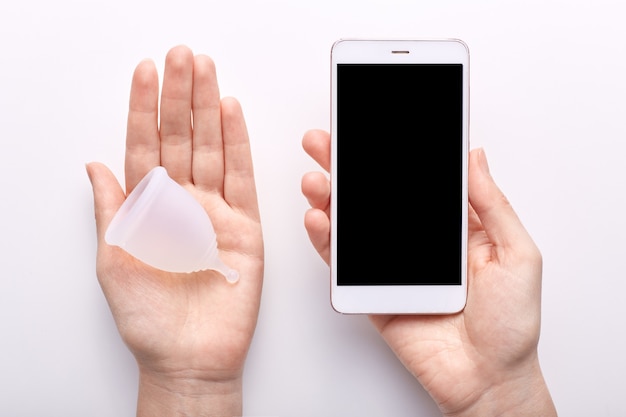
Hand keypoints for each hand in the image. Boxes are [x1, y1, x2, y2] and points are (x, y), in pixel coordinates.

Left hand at [87, 45, 263, 416]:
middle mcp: (182, 203)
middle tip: (182, 55)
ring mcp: (215, 212)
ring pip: (212, 149)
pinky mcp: (245, 228)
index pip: (145, 146)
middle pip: (182, 138)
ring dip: (208, 109)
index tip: (146, 72)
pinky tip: (232, 114)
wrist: (188, 358)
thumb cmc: (147, 319)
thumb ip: (111, 210)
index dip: (144, 108)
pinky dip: (239, 145)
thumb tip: (94, 164)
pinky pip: (242, 178)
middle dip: (180, 96)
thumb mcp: (113, 261)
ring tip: (205, 71)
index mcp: (148, 208)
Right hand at [301, 129, 555, 415]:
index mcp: (451, 225)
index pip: (415, 180)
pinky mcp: (371, 291)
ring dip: (329, 196)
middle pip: (374, 195)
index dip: (393, 153)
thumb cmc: (510, 323)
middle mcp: (416, 240)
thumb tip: (474, 157)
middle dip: (347, 165)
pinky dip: (325, 239)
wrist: (489, 377)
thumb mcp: (517, 253)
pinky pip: (342, 261)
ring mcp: (390, 264)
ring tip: (317, 178)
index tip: (373, 127)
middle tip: (325, 142)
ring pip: (351, 223)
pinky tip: (319, 219)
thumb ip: (492, 204)